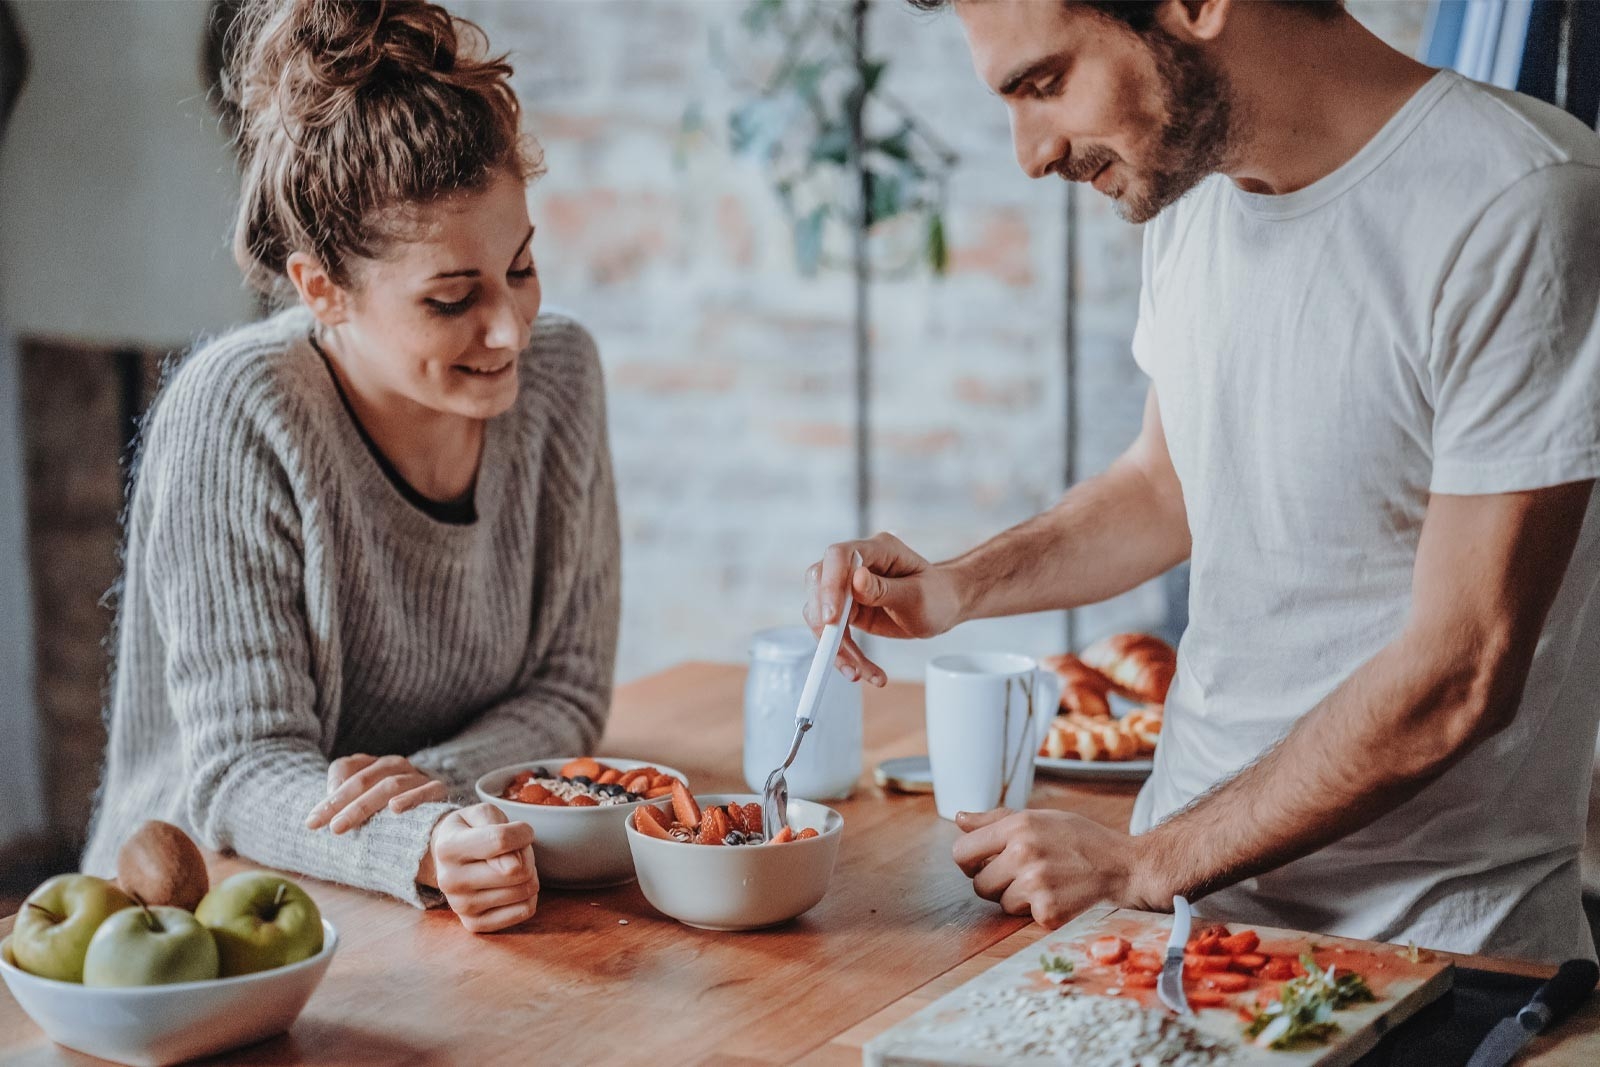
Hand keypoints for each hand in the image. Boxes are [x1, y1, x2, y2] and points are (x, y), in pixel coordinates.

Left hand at [305, 754, 449, 833]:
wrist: (434, 820)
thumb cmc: (390, 816)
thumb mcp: (363, 807)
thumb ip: (344, 803)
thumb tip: (327, 812)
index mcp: (372, 764)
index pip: (344, 769)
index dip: (328, 795)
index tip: (312, 822)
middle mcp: (393, 764)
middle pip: (363, 780)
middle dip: (340, 804)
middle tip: (325, 827)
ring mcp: (416, 775)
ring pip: (389, 785)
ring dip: (363, 805)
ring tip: (343, 826)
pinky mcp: (437, 788)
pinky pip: (426, 790)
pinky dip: (411, 798)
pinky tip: (395, 808)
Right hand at [426, 803, 538, 933]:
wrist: (451, 857)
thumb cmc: (473, 830)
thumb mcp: (482, 813)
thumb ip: (498, 827)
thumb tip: (512, 867)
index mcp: (447, 847)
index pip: (501, 840)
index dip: (523, 833)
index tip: (522, 831)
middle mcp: (449, 880)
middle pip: (518, 869)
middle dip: (527, 855)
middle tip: (515, 851)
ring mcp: (460, 906)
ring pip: (525, 890)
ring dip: (529, 874)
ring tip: (512, 867)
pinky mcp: (474, 924)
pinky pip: (524, 911)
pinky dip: (528, 896)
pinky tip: (513, 886)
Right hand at [802, 532, 964, 685]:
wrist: (943, 608)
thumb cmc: (937, 597)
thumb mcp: (916, 596)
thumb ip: (884, 589)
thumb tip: (856, 579)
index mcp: (878, 549)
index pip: (839, 556)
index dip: (830, 585)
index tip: (832, 619)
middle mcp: (857, 564)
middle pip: (819, 581)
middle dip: (823, 619)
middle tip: (835, 649)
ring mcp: (849, 586)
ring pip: (821, 611)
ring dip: (834, 645)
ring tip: (856, 671)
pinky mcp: (847, 608)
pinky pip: (832, 631)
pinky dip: (843, 654)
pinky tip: (860, 670)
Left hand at [951, 808, 1154, 927]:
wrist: (1124, 865)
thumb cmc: (1080, 839)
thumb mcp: (1039, 818)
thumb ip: (995, 820)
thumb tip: (960, 818)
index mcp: (1017, 827)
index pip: (961, 853)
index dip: (970, 862)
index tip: (984, 864)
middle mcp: (1023, 854)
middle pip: (978, 885)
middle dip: (995, 884)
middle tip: (1022, 875)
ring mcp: (1036, 885)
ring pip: (1001, 904)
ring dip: (1018, 899)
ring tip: (1046, 883)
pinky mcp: (1048, 912)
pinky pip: (1024, 918)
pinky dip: (1038, 912)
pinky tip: (1059, 896)